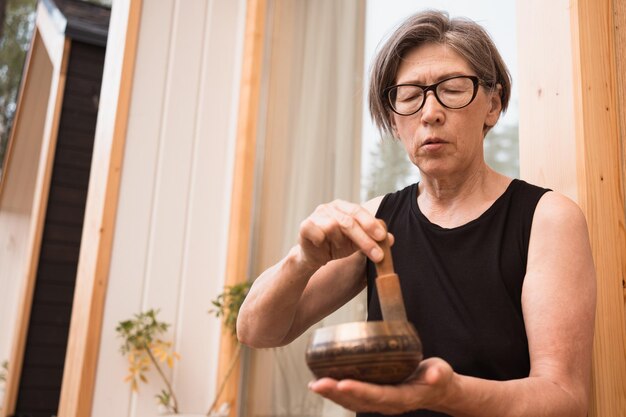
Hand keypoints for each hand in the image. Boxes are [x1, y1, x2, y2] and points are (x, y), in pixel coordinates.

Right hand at [297, 199, 389, 269]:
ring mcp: (316, 215)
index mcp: (344, 207)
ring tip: (339, 249)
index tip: (382, 237)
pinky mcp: (305, 226)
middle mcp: (330, 208)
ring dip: (339, 241)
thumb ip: (374, 238)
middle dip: (365, 239)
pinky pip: (316, 231)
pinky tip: (323, 244)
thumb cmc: (336, 245)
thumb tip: (391, 239)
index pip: (359, 212)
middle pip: (349, 221)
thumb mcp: (358, 242)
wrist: (314, 256)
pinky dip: (321, 239)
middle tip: (378, 255)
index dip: (371, 223)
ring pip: (333, 226)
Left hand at [308, 358, 454, 413]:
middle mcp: (387, 403)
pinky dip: (335, 391)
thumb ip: (437, 374)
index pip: (378, 395)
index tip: (343, 383)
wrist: (437, 389)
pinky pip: (350, 397)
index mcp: (403, 397)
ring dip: (332, 393)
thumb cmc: (438, 378)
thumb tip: (434, 375)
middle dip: (337, 392)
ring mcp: (378, 402)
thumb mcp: (441, 374)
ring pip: (351, 401)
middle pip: (358, 400)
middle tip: (318, 383)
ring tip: (314, 384)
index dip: (360, 390)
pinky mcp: (372, 396)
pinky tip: (319, 382)